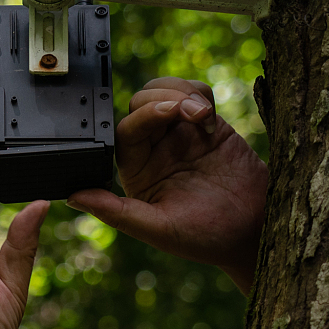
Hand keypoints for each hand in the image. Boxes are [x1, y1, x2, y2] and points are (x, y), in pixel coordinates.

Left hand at [66, 77, 268, 292]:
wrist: (255, 229)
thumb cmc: (207, 237)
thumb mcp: (159, 229)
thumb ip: (116, 212)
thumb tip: (73, 197)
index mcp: (137, 171)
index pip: (126, 130)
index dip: (144, 116)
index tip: (170, 114)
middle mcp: (154, 149)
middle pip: (142, 102)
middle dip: (164, 99)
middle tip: (192, 113)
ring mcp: (181, 134)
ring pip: (165, 91)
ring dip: (181, 92)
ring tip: (203, 113)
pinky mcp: (208, 124)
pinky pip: (195, 93)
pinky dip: (199, 93)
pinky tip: (210, 117)